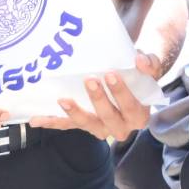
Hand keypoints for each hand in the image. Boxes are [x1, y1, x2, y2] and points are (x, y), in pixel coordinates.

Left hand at [29, 52, 160, 140]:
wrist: (131, 79)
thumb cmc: (140, 73)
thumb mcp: (151, 66)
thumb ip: (150, 63)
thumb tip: (140, 61)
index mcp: (139, 115)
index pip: (131, 106)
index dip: (121, 92)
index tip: (110, 74)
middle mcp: (121, 127)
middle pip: (109, 118)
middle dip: (98, 100)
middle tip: (89, 80)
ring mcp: (101, 128)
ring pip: (87, 124)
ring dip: (74, 113)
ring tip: (63, 100)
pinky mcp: (84, 125)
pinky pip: (68, 125)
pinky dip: (53, 122)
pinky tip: (37, 119)